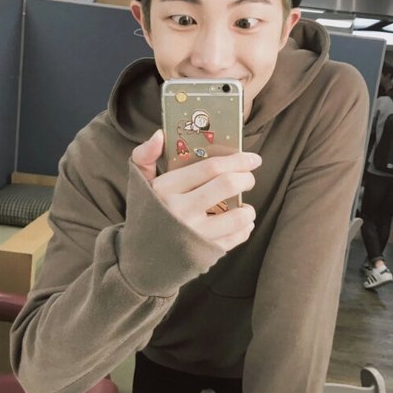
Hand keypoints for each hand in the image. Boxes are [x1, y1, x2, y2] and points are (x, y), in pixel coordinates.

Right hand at [132, 130, 260, 251]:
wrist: (141, 258)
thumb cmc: (146, 214)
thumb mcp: (140, 184)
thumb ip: (145, 156)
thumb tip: (159, 134)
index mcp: (166, 189)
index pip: (209, 167)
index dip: (236, 160)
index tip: (252, 158)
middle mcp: (180, 211)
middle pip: (227, 185)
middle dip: (246, 178)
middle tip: (249, 178)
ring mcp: (194, 234)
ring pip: (237, 216)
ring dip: (248, 208)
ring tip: (244, 205)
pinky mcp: (204, 253)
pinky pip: (236, 238)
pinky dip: (245, 228)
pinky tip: (241, 223)